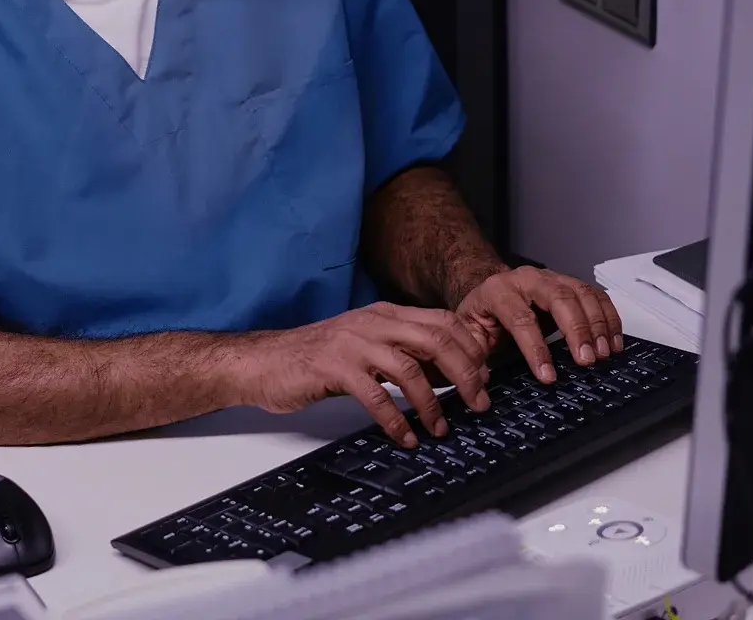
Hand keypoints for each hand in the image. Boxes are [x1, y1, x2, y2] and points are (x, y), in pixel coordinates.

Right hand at [243, 303, 492, 446]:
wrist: (267, 361)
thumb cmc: (318, 357)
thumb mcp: (367, 345)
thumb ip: (403, 351)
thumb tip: (450, 371)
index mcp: (386, 314)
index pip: (443, 322)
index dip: (470, 348)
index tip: (485, 377)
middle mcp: (373, 323)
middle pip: (435, 340)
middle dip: (465, 373)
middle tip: (479, 403)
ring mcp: (353, 344)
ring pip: (409, 368)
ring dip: (432, 402)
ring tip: (441, 429)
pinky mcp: (334, 369)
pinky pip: (376, 396)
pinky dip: (396, 420)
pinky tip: (405, 437)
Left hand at [454, 266, 623, 380]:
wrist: (490, 290)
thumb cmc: (482, 315)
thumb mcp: (468, 332)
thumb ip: (473, 352)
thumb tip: (481, 378)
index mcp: (499, 291)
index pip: (520, 318)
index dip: (535, 348)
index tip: (548, 375)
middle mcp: (528, 279)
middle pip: (559, 298)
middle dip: (576, 330)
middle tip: (587, 361)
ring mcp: (552, 278)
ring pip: (581, 293)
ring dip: (598, 324)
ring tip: (604, 354)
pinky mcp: (570, 284)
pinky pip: (595, 295)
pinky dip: (609, 318)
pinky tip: (614, 341)